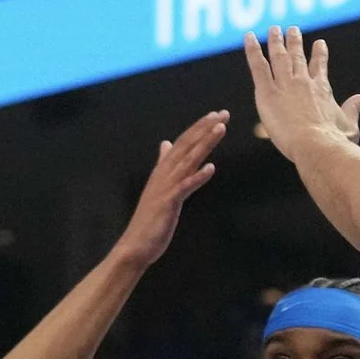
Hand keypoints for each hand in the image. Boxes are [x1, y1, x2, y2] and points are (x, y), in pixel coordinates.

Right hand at [113, 111, 228, 266]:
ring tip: (221, 128)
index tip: (216, 114)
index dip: (199, 127)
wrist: (135, 245)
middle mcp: (164, 174)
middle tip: (223, 113)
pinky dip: (198, 177)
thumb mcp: (159, 186)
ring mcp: (166, 188)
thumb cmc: (149, 219)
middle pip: (187, 146)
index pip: (183, 143)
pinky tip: (211, 168)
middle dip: (205, 128)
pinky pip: (185, 187)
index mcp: (163, 170)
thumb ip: (163, 164)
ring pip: (189, 160)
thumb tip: (166, 144)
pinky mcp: (168, 204)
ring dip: (205, 143)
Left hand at [244, 28, 359, 161]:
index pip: (319, 67)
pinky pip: (258, 66)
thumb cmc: (334, 141)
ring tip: (274, 29)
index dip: (319, 54)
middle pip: (297, 57)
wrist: (316, 144)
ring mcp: (285, 85)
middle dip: (295, 42)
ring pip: (278, 57)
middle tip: (293, 30)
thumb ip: (353, 110)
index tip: (319, 43)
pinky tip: (248, 37)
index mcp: (322, 89)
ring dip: (275, 41)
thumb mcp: (349, 125)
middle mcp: (303, 82)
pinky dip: (253, 50)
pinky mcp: (268, 93)